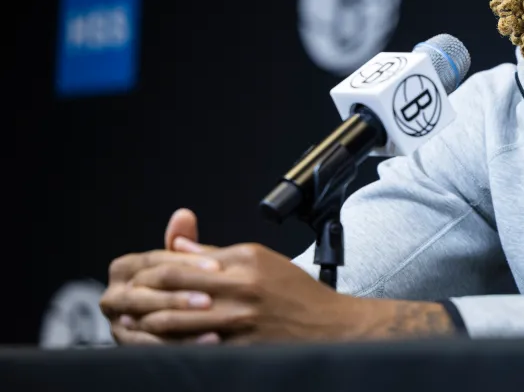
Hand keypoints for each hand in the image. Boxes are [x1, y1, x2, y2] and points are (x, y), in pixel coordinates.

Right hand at [100, 209, 221, 344]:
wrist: (178, 319)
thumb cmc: (184, 283)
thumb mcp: (185, 263)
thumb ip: (185, 242)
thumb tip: (184, 214)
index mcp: (124, 268)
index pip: (156, 261)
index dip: (187, 262)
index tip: (218, 266)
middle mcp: (114, 295)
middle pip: (148, 291)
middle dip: (181, 295)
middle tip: (212, 299)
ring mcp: (118, 322)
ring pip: (150, 319)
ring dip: (183, 320)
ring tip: (215, 322)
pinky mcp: (129, 346)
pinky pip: (156, 346)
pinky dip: (184, 343)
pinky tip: (212, 340)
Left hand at [116, 240, 454, 343]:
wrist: (332, 329)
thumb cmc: (296, 294)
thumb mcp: (262, 260)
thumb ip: (219, 253)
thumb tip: (180, 247)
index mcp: (243, 261)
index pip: (185, 259)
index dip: (152, 267)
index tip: (134, 274)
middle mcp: (240, 288)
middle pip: (175, 287)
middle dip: (141, 293)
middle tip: (118, 297)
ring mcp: (239, 321)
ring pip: (177, 320)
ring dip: (146, 322)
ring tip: (126, 322)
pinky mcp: (239, 349)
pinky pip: (194, 347)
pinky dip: (169, 345)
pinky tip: (155, 344)